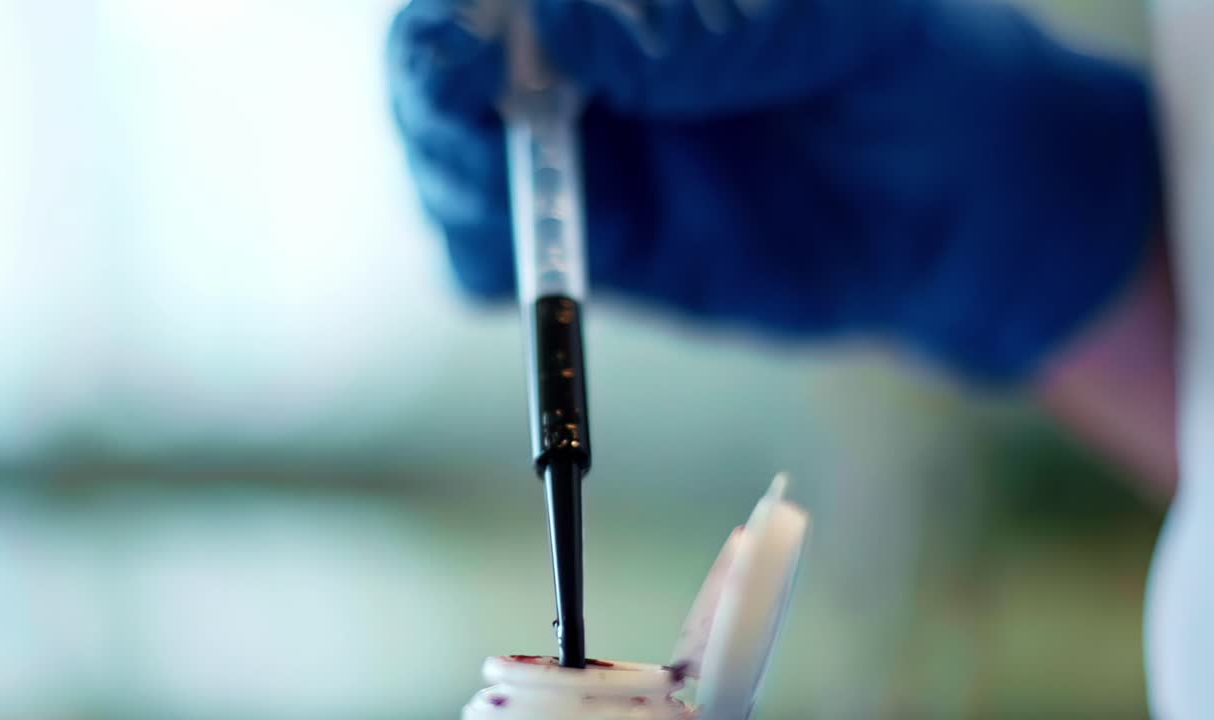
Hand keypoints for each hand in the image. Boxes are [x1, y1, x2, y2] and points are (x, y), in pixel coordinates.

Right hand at [387, 0, 1157, 383]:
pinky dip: (484, 257)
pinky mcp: (597, 242)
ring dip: (450, 168)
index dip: (466, 4)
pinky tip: (517, 268)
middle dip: (435, 81)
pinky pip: (498, 254)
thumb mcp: (830, 24)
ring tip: (496, 185)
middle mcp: (584, 59)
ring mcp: (581, 150)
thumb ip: (705, 28)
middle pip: (446, 59)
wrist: (957, 211)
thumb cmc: (907, 71)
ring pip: (456, 154)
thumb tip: (564, 27)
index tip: (470, 31)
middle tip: (458, 95)